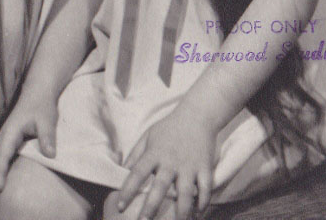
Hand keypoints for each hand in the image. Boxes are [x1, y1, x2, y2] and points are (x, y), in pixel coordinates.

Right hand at [0, 91, 57, 204]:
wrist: (37, 92)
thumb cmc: (42, 106)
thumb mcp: (47, 119)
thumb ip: (47, 137)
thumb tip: (51, 155)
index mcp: (11, 132)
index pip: (2, 155)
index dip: (0, 173)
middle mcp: (3, 136)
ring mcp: (3, 138)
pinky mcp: (6, 140)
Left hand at [117, 105, 215, 219]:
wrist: (197, 115)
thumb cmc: (169, 127)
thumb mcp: (148, 135)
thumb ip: (135, 153)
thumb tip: (122, 171)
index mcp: (154, 153)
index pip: (137, 173)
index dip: (128, 190)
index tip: (120, 206)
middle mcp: (171, 161)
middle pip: (160, 186)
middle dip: (152, 207)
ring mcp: (189, 165)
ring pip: (185, 193)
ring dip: (181, 211)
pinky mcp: (205, 168)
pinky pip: (205, 189)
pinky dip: (202, 203)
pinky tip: (197, 214)